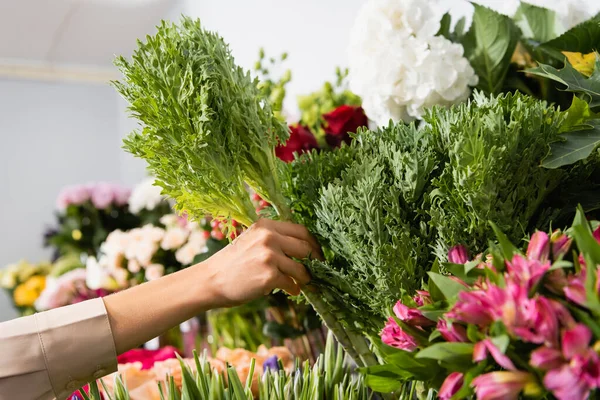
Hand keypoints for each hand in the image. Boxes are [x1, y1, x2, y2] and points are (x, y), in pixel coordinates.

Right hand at [203, 219, 322, 307]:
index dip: (313, 243)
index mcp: (266, 225)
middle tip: (318, 269)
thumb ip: (274, 239)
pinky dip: (294, 289)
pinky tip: (292, 291)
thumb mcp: (252, 240)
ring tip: (304, 282)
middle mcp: (269, 237)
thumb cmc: (232, 263)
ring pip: (301, 268)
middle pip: (305, 247)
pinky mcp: (269, 276)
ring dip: (306, 277)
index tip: (318, 253)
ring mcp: (269, 256)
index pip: (301, 230)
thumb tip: (303, 247)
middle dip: (315, 260)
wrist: (211, 280)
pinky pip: (292, 283)